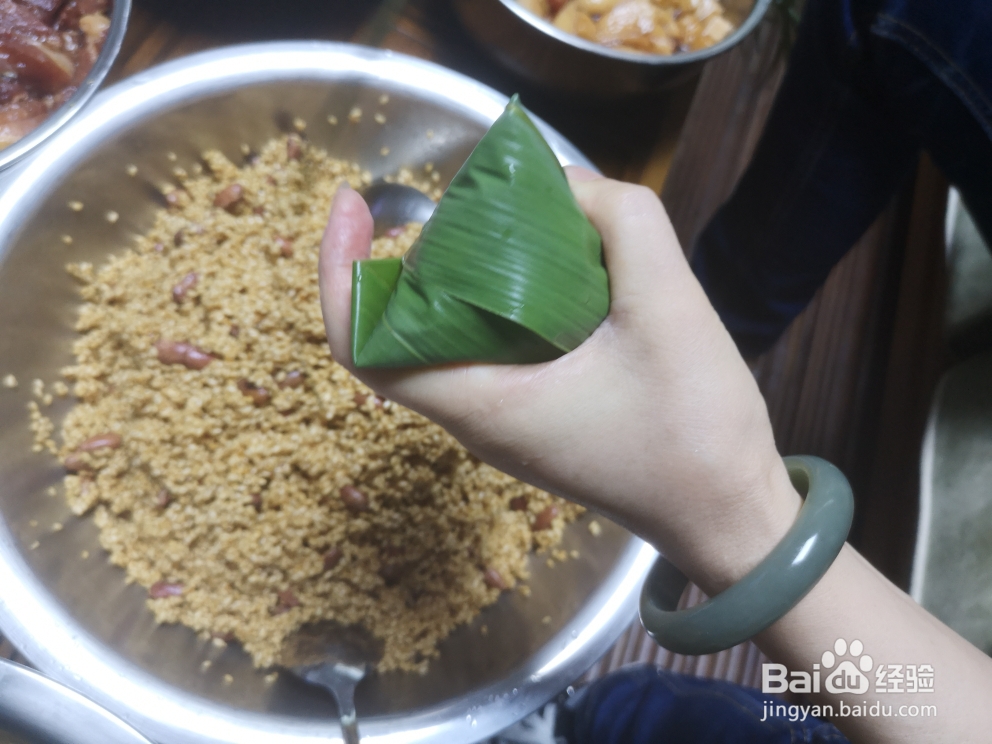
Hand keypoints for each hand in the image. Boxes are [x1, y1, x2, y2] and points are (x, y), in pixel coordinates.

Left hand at [318, 169, 800, 591]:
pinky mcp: (534, 413)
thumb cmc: (696, 435)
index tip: (353, 207)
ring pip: (444, 337)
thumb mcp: (671, 310)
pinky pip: (487, 348)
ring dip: (455, 275)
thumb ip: (624, 225)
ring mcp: (504, 419)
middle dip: (409, 257)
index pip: (361, 345)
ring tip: (502, 221)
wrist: (729, 515)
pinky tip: (542, 263)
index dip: (339, 271)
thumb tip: (570, 184)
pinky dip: (495, 298)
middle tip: (459, 205)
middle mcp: (477, 415)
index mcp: (481, 403)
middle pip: (399, 329)